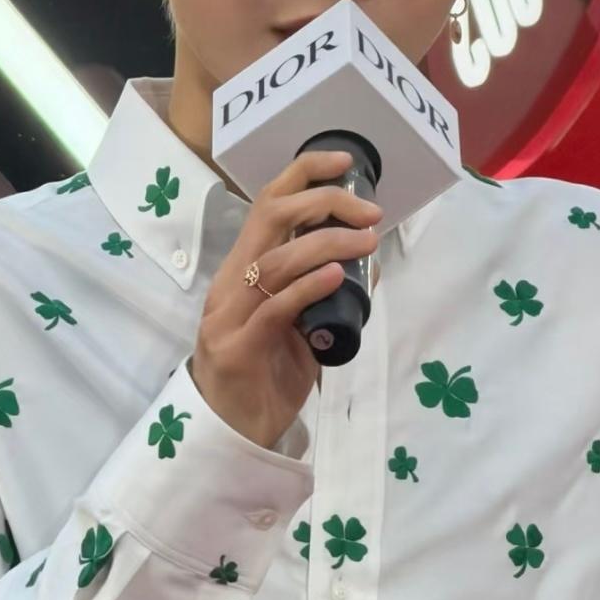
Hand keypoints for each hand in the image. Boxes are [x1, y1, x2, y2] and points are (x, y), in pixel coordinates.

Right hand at [191, 149, 381, 449]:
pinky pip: (274, 308)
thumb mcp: (303, 329)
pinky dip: (309, 287)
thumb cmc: (266, 379)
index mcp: (243, 271)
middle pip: (268, 217)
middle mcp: (231, 284)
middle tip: (368, 213)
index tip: (344, 164)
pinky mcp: (237, 348)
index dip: (303, 175)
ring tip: (366, 244)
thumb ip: (326, 297)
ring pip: (275, 260)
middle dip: (322, 203)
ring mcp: (229, 315)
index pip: (266, 204)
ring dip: (327, 245)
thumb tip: (370, 264)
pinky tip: (338, 276)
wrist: (233, 435)